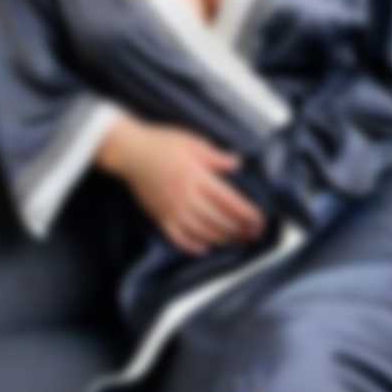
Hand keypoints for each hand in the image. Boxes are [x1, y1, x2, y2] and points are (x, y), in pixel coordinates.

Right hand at [96, 116, 265, 255]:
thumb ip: (216, 157)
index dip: (247, 214)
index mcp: (198, 178)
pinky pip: (177, 237)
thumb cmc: (163, 143)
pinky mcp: (159, 217)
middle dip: (239, 230)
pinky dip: (192, 246)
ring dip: (221, 239)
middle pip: (219, 220)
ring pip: (202, 232)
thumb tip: (237, 164)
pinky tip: (204, 248)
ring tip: (235, 240)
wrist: (130, 152)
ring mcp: (172, 210)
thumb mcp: (194, 143)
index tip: (260, 221)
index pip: (229, 201)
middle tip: (254, 235)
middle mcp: (187, 198)